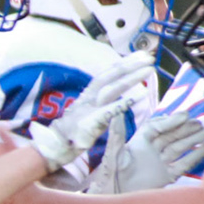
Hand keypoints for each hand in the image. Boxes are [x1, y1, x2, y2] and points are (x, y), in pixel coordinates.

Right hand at [29, 51, 156, 171]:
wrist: (54, 148)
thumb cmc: (73, 132)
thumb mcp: (87, 112)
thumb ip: (102, 103)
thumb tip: (119, 94)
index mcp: (88, 95)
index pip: (107, 74)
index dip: (124, 63)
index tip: (141, 55)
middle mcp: (89, 98)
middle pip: (110, 77)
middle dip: (130, 65)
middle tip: (149, 56)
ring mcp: (89, 110)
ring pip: (112, 90)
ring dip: (131, 79)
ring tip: (149, 70)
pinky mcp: (91, 123)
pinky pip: (110, 111)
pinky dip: (124, 103)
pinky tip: (139, 96)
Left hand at [85, 111, 203, 194]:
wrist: (117, 197)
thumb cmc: (111, 175)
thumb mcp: (113, 153)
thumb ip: (117, 135)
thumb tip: (115, 114)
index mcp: (139, 142)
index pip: (158, 127)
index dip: (171, 121)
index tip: (185, 115)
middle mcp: (152, 150)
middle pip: (172, 136)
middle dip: (186, 129)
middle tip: (200, 123)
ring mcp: (161, 162)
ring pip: (180, 148)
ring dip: (193, 140)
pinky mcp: (168, 176)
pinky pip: (185, 164)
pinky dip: (197, 156)